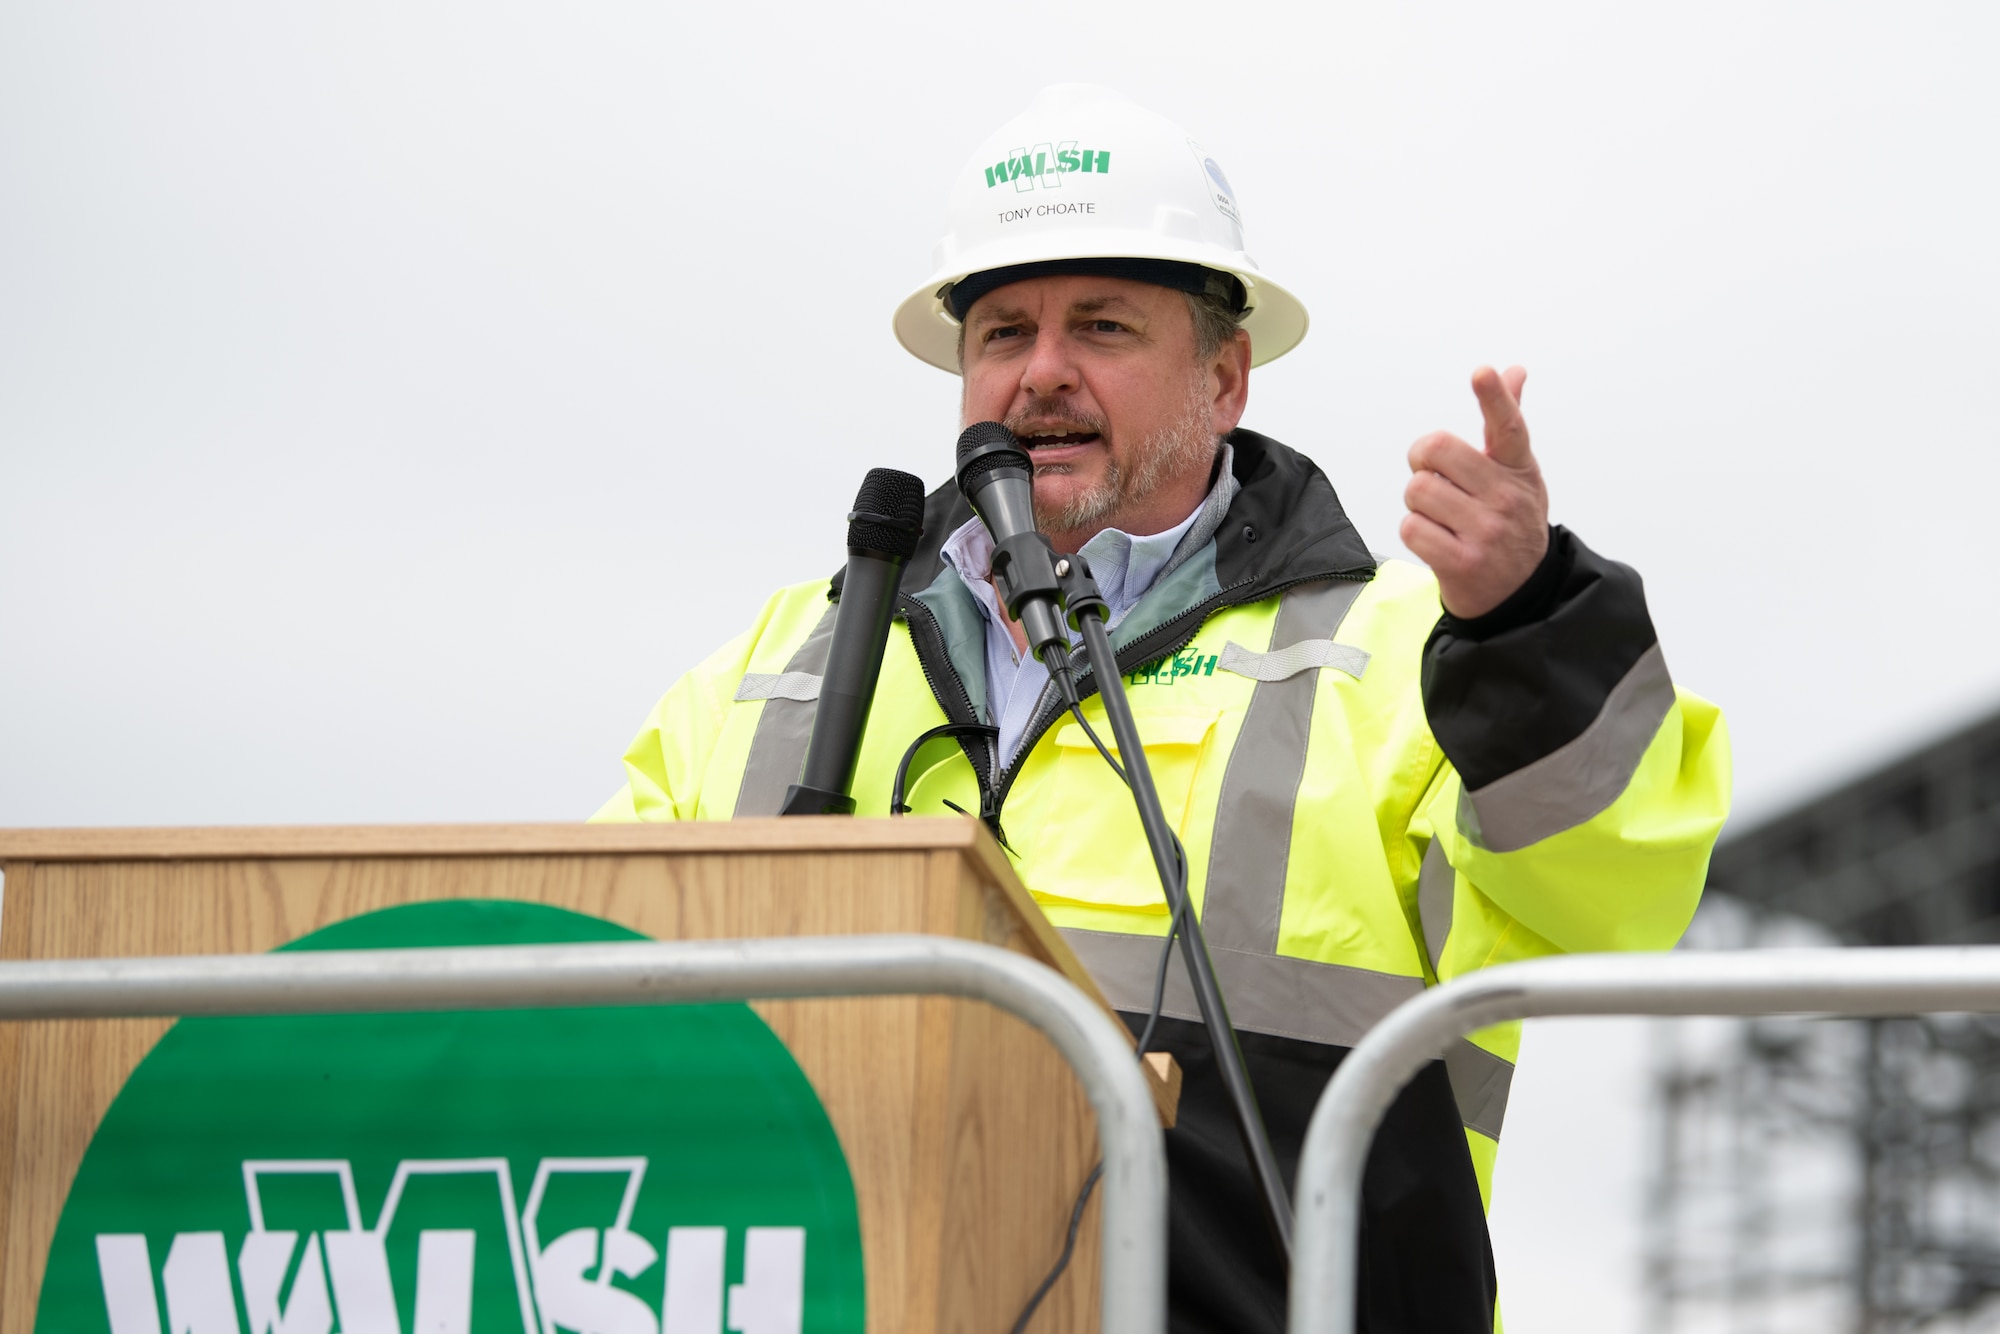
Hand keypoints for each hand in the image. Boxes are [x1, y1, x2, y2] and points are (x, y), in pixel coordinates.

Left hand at [1399, 365, 1549, 618]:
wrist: (1522, 594)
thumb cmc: (1511, 524)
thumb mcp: (1519, 475)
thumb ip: (1506, 425)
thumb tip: (1513, 371)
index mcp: (1519, 470)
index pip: (1508, 427)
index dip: (1494, 398)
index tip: (1482, 373)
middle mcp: (1507, 498)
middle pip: (1437, 449)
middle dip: (1420, 460)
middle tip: (1430, 475)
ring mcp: (1486, 532)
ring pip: (1418, 490)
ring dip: (1418, 503)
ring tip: (1441, 517)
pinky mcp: (1463, 563)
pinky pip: (1412, 528)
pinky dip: (1416, 532)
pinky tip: (1438, 541)